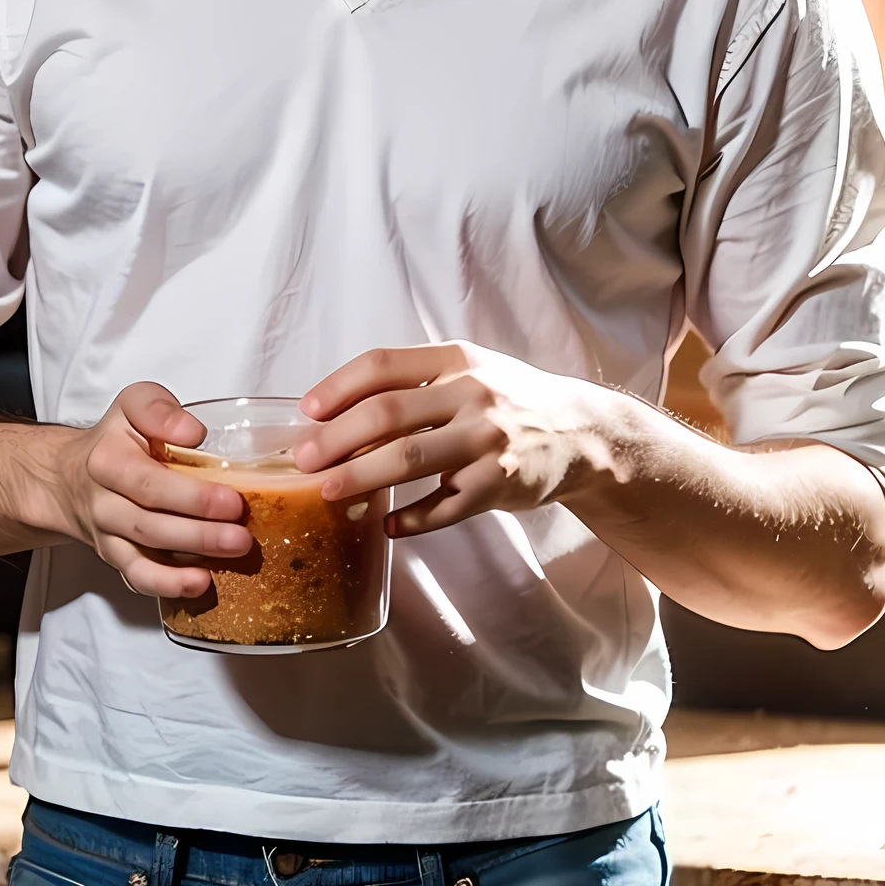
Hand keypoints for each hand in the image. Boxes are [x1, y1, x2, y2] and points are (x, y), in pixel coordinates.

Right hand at [72, 383, 251, 597]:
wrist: (72, 476)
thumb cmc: (116, 438)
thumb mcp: (133, 404)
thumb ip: (159, 409)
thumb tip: (193, 432)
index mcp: (106, 460)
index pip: (148, 483)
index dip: (191, 497)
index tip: (232, 500)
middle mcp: (101, 502)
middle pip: (149, 525)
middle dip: (200, 534)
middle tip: (242, 535)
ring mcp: (107, 535)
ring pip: (143, 557)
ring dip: (189, 563)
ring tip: (231, 557)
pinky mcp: (115, 558)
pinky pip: (136, 578)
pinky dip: (167, 585)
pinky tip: (199, 584)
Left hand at [295, 343, 601, 537]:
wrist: (582, 432)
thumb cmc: (508, 400)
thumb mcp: (469, 371)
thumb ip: (416, 382)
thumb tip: (337, 410)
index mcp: (457, 359)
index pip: (383, 365)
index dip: (337, 387)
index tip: (306, 411)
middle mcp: (473, 394)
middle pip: (387, 413)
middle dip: (336, 438)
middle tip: (303, 459)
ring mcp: (487, 441)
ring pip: (409, 459)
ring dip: (360, 477)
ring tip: (328, 491)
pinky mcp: (499, 485)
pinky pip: (443, 507)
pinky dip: (411, 520)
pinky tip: (387, 525)